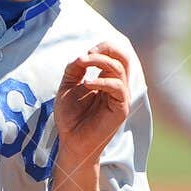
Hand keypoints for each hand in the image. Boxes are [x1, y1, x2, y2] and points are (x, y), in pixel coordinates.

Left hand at [54, 39, 132, 169]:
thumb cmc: (70, 118)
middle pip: (124, 57)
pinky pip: (118, 87)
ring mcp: (121, 97)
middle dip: (108, 49)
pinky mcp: (121, 109)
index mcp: (106, 80)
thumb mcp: (67, 87)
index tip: (84, 54)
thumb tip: (83, 56)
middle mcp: (117, 87)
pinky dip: (103, 81)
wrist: (71, 143)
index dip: (102, 48)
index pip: (114, 55)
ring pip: (120, 69)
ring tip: (84, 64)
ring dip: (101, 62)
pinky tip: (86, 84)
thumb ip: (74, 69)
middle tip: (90, 52)